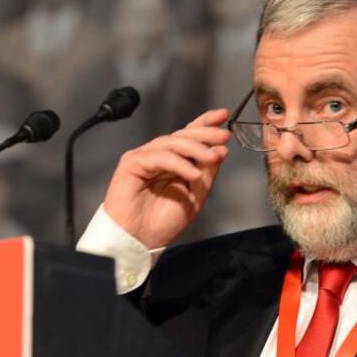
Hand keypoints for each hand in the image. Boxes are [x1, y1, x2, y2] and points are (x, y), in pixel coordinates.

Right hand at [102, 109, 230, 248]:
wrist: (138, 240)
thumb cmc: (160, 224)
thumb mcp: (195, 196)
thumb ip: (206, 173)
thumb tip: (219, 150)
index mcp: (174, 163)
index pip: (190, 137)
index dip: (205, 124)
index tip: (223, 116)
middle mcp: (159, 156)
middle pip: (182, 136)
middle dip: (205, 133)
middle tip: (223, 136)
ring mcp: (144, 158)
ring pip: (172, 143)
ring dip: (195, 149)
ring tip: (212, 157)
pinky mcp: (132, 163)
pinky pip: (159, 157)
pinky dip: (178, 163)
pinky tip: (193, 172)